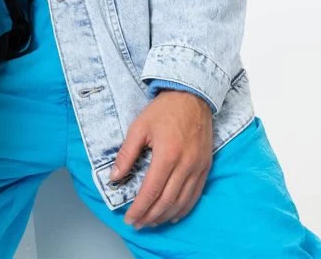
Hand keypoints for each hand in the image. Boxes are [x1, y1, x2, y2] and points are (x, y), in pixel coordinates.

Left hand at [111, 89, 212, 228]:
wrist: (192, 97)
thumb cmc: (164, 110)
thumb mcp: (139, 127)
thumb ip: (126, 154)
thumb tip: (114, 177)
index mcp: (167, 154)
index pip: (151, 190)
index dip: (139, 208)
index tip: (129, 218)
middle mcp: (185, 165)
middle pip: (167, 201)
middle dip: (150, 216)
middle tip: (138, 223)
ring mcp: (198, 167)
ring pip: (182, 202)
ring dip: (165, 216)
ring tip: (151, 221)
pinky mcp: (205, 167)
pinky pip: (195, 195)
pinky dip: (183, 209)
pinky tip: (172, 214)